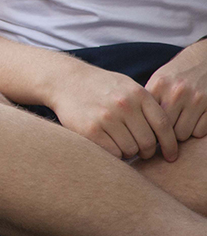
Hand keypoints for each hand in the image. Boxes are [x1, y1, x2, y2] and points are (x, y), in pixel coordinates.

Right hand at [49, 64, 178, 161]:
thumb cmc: (100, 87)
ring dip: (129, 152)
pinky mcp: (90, 130)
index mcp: (138, 94)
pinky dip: (115, 153)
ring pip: (131, 149)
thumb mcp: (127, 87)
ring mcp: (106, 117)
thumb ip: (147, 106)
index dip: (170, 145)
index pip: (164, 126)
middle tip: (141, 151)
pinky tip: (110, 145)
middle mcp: (124, 105)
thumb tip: (168, 136)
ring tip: (122, 145)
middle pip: (148, 142)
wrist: (65, 80)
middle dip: (146, 151)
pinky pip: (113, 152)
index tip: (170, 155)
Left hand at [146, 41, 206, 144]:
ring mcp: (196, 99)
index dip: (146, 126)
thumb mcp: (158, 80)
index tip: (146, 130)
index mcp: (159, 85)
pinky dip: (196, 131)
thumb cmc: (177, 75)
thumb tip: (135, 125)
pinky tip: (193, 121)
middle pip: (164, 128)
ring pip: (182, 134)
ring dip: (180, 133)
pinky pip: (199, 133)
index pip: (146, 116)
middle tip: (164, 128)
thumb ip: (149, 100)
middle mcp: (177, 92)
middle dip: (163, 132)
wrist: (204, 62)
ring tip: (179, 124)